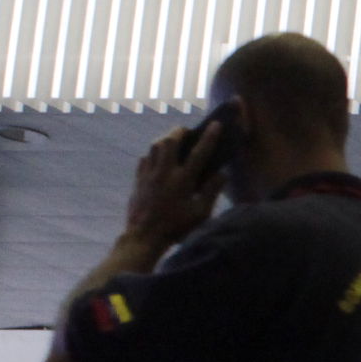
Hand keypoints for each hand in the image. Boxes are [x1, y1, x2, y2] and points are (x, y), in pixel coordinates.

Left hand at [124, 122, 227, 250]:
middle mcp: (165, 173)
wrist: (144, 236)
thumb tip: (222, 174)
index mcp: (183, 180)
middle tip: (186, 130)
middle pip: (170, 142)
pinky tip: (156, 158)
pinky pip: (144, 159)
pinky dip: (152, 154)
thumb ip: (211, 192)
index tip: (215, 125)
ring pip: (154, 147)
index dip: (209, 137)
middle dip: (179, 132)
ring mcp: (149, 175)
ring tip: (171, 140)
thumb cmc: (176, 227)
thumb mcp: (200, 214)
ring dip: (164, 139)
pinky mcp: (138, 181)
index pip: (199, 153)